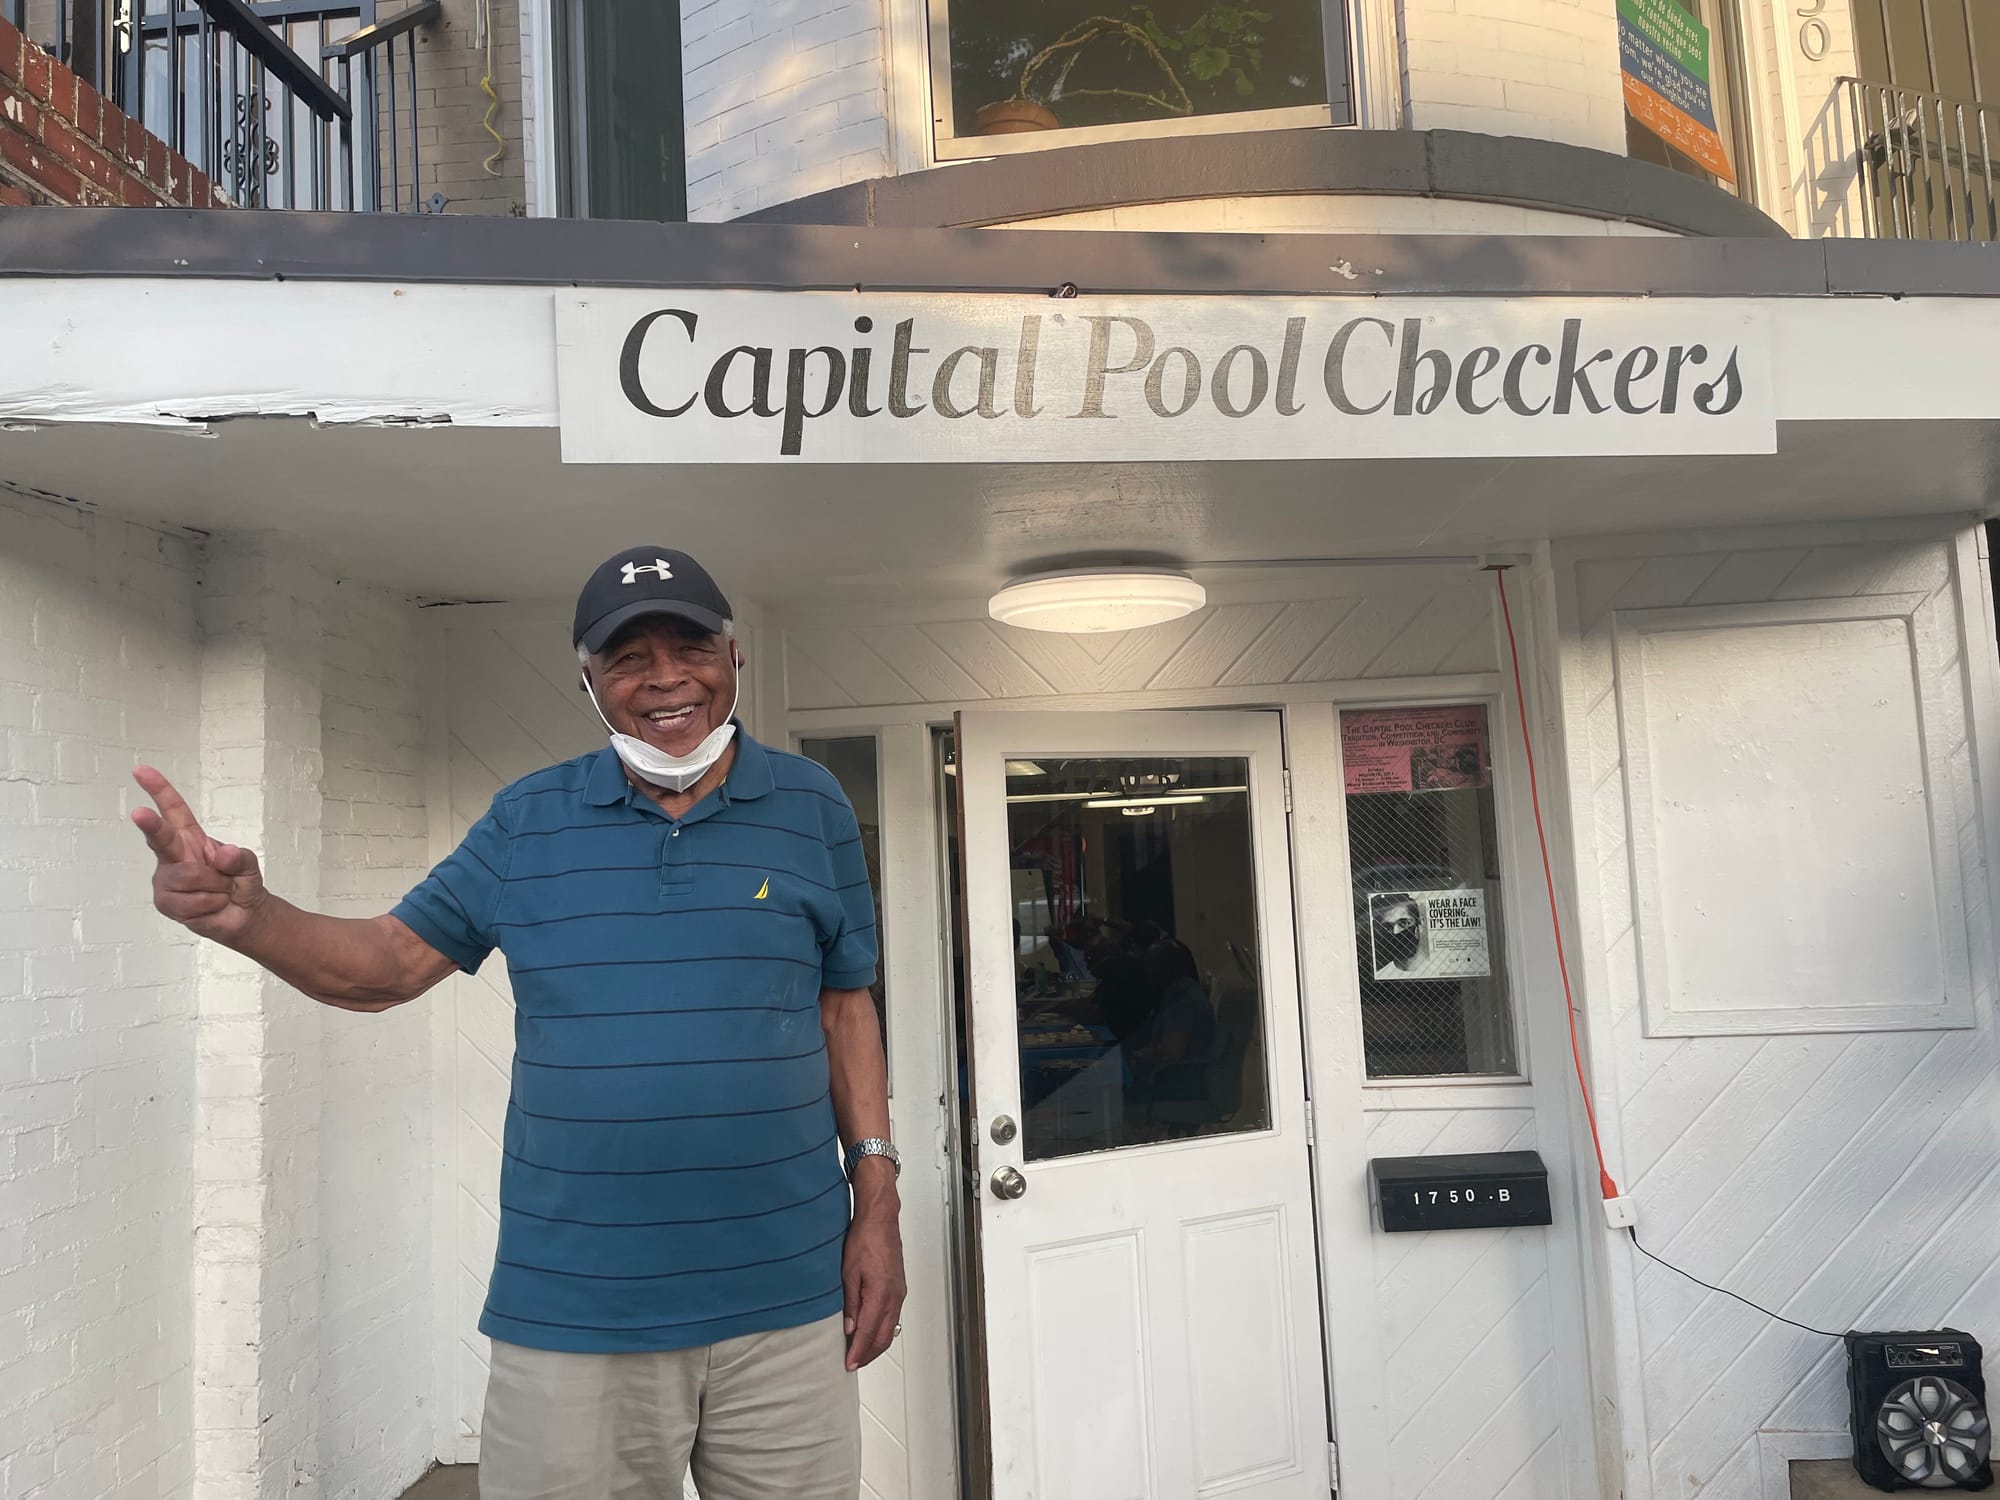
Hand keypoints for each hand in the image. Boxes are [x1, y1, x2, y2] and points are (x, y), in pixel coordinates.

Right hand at [130, 766, 267, 943]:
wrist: (242, 915)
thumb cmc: (240, 882)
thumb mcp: (248, 865)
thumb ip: (239, 858)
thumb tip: (224, 854)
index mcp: (190, 837)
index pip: (173, 810)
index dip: (159, 790)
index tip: (141, 771)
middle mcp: (172, 855)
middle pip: (160, 838)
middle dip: (151, 825)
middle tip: (139, 812)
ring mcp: (165, 879)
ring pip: (187, 878)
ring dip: (214, 888)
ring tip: (219, 892)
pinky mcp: (164, 902)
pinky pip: (190, 902)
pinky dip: (209, 905)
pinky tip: (210, 906)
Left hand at [841, 1196, 905, 1371]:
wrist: (880, 1220)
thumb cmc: (865, 1239)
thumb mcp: (848, 1272)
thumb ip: (850, 1303)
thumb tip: (849, 1328)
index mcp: (880, 1294)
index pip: (868, 1333)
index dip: (858, 1352)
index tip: (849, 1364)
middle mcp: (894, 1297)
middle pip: (883, 1337)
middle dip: (868, 1354)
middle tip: (853, 1364)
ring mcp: (899, 1293)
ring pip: (890, 1329)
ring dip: (875, 1345)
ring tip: (860, 1353)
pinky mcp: (899, 1288)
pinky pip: (893, 1317)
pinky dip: (882, 1330)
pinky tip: (871, 1332)